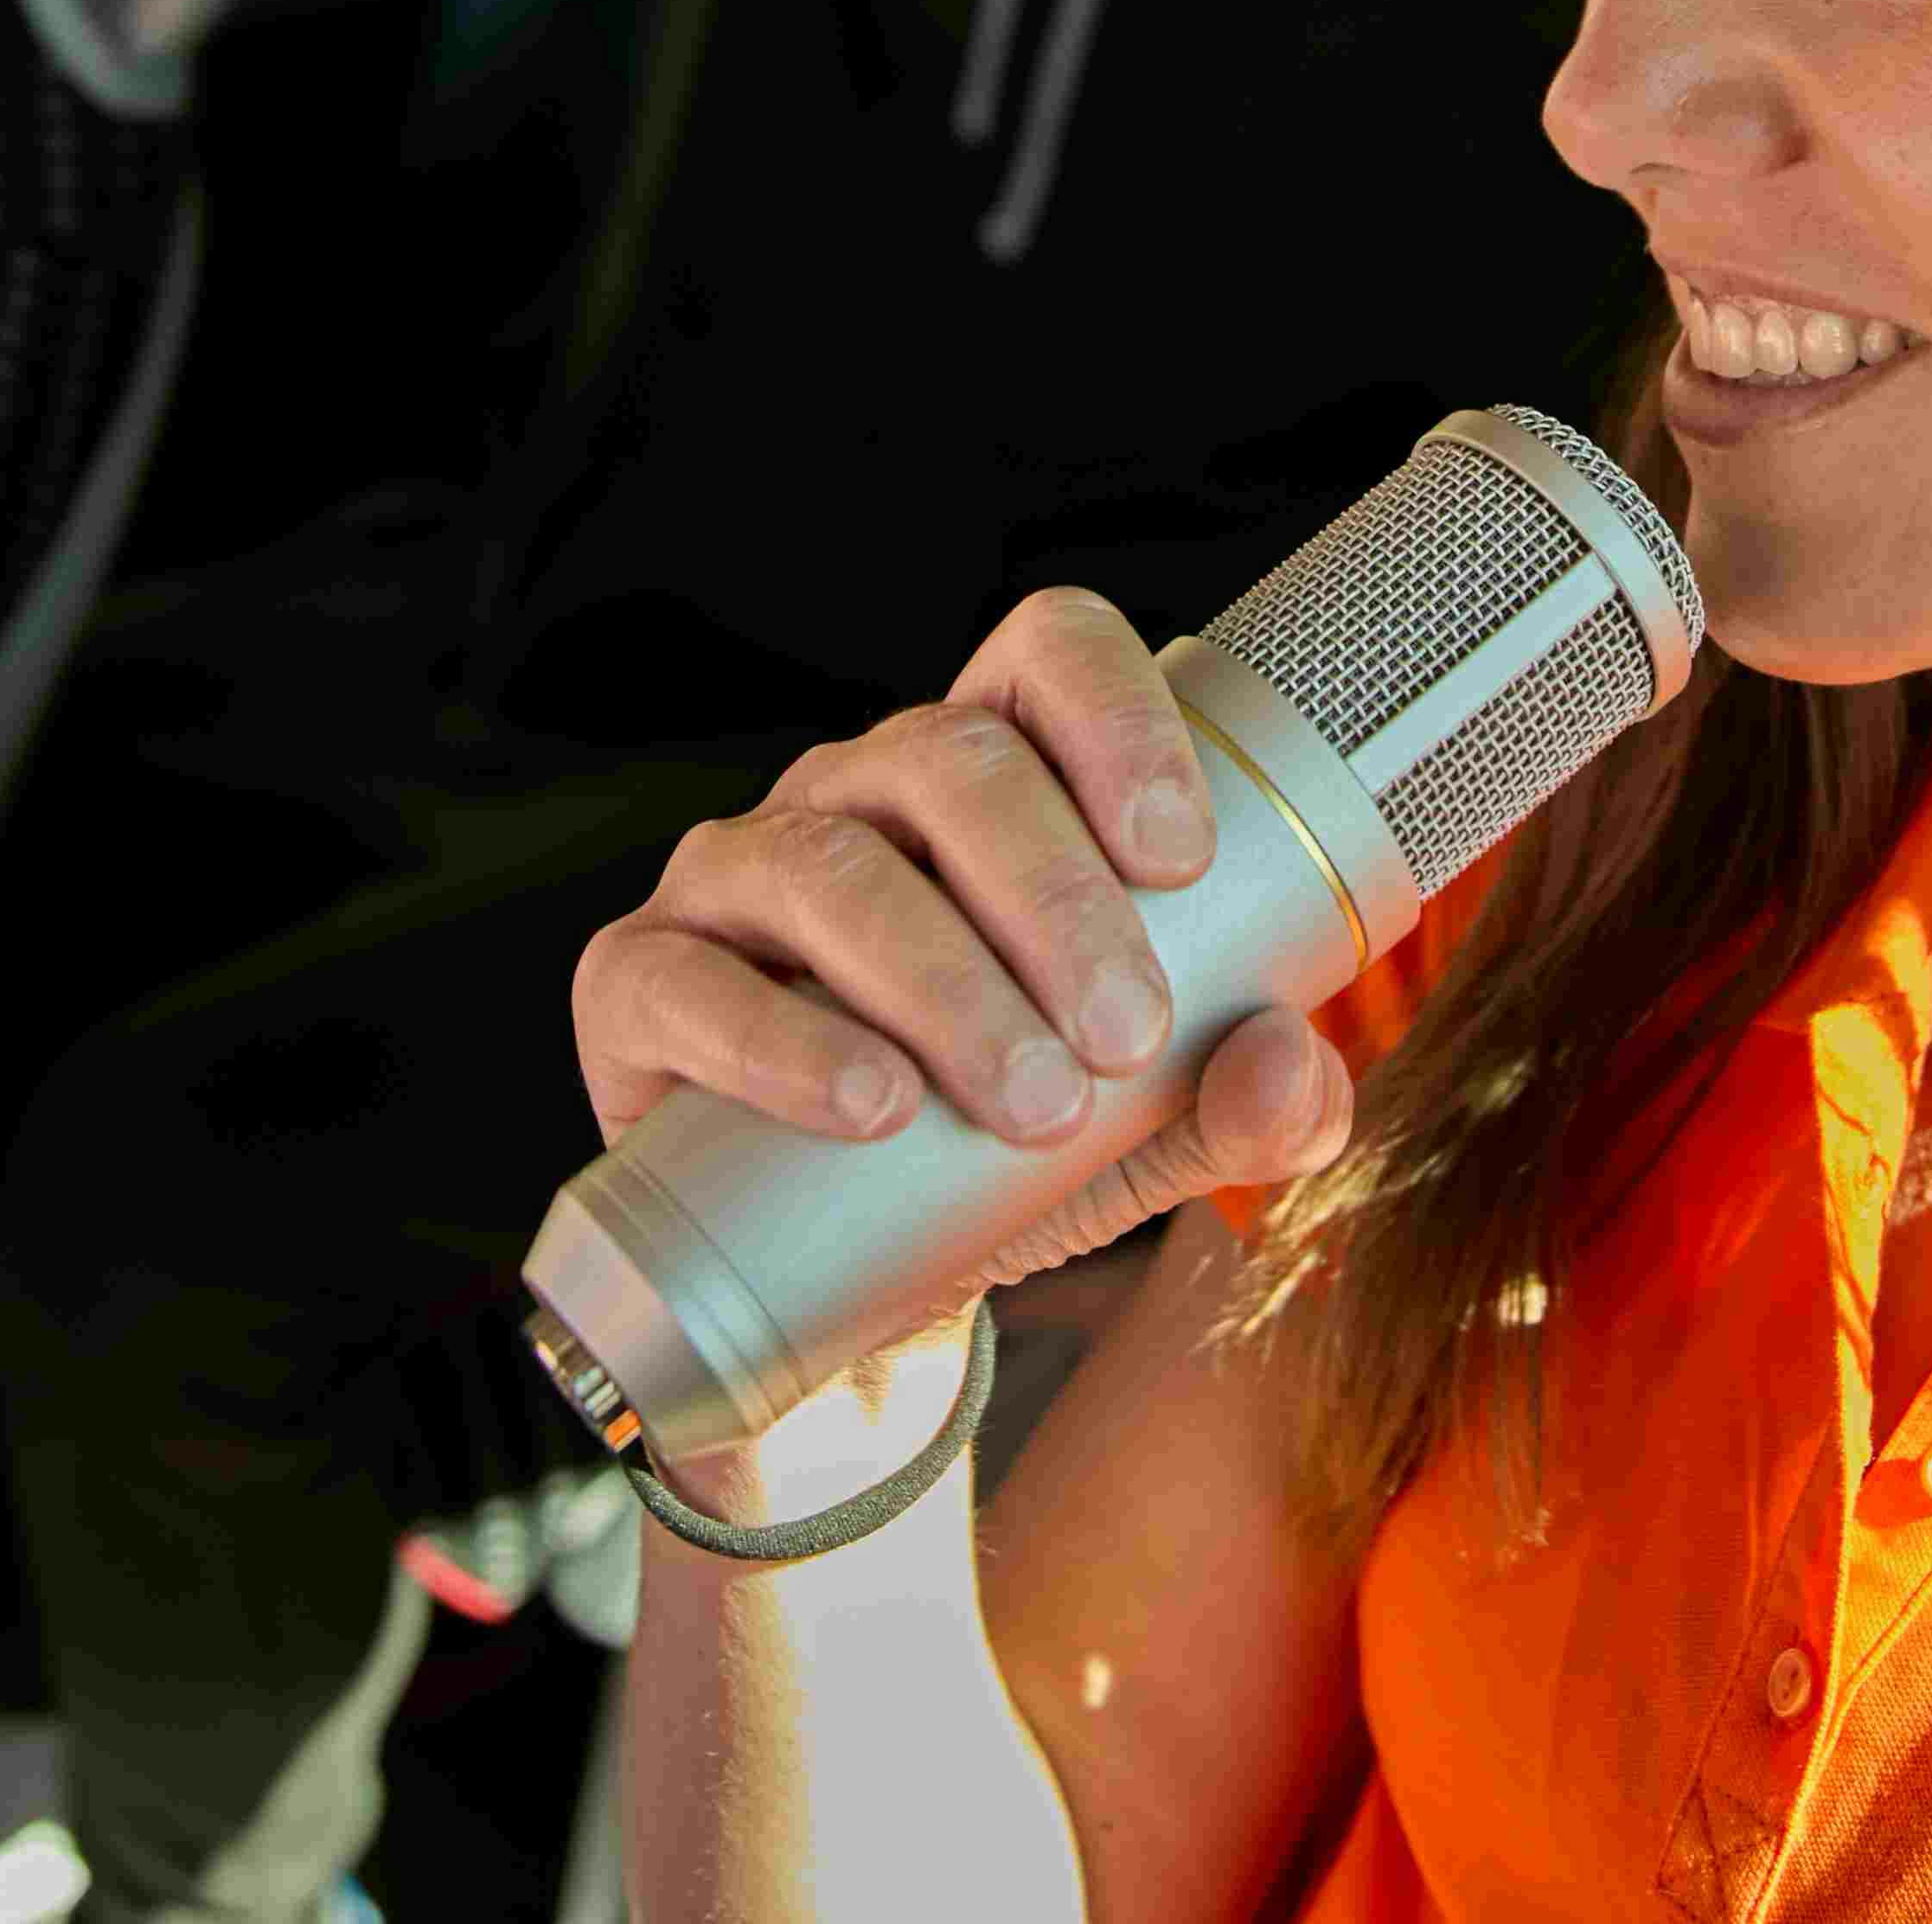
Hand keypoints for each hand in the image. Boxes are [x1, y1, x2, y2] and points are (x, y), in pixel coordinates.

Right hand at [569, 589, 1360, 1299]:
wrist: (843, 1277)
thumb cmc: (999, 1148)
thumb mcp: (1145, 1133)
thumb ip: (1240, 1100)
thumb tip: (1294, 1073)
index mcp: (987, 776)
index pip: (1048, 654)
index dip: (1119, 721)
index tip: (1184, 858)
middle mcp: (855, 792)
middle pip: (954, 766)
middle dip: (1057, 900)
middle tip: (1126, 1038)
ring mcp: (734, 873)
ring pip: (832, 866)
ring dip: (946, 983)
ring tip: (1031, 1101)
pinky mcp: (636, 981)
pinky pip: (692, 982)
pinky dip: (786, 1043)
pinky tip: (875, 1104)